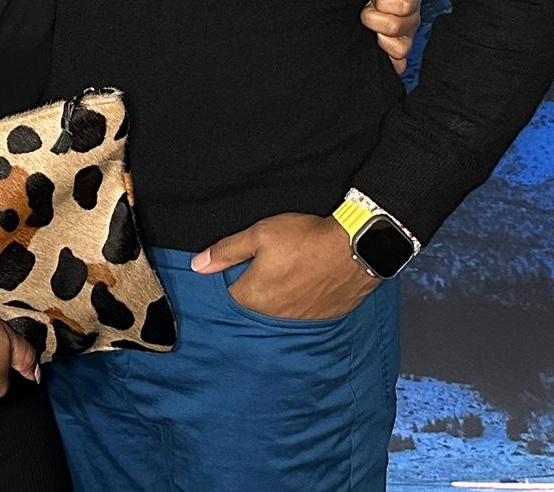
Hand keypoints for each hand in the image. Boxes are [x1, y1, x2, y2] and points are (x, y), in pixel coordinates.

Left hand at [190, 213, 376, 319]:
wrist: (355, 248)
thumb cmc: (305, 239)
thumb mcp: (260, 234)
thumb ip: (227, 251)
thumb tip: (199, 266)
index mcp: (254, 296)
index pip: (230, 294)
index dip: (232, 276)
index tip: (239, 265)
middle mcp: (274, 316)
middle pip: (255, 304)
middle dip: (256, 286)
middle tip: (269, 265)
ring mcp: (299, 319)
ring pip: (279, 310)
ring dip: (279, 294)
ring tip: (290, 271)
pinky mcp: (322, 317)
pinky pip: (303, 312)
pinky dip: (302, 300)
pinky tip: (308, 282)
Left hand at [361, 0, 422, 72]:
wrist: (364, 10)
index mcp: (410, 2)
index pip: (405, 4)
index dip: (384, 1)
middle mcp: (411, 23)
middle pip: (395, 25)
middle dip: (373, 18)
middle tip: (366, 12)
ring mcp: (406, 43)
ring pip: (399, 49)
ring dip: (378, 38)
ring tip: (370, 30)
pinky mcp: (398, 60)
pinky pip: (398, 66)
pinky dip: (386, 60)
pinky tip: (375, 47)